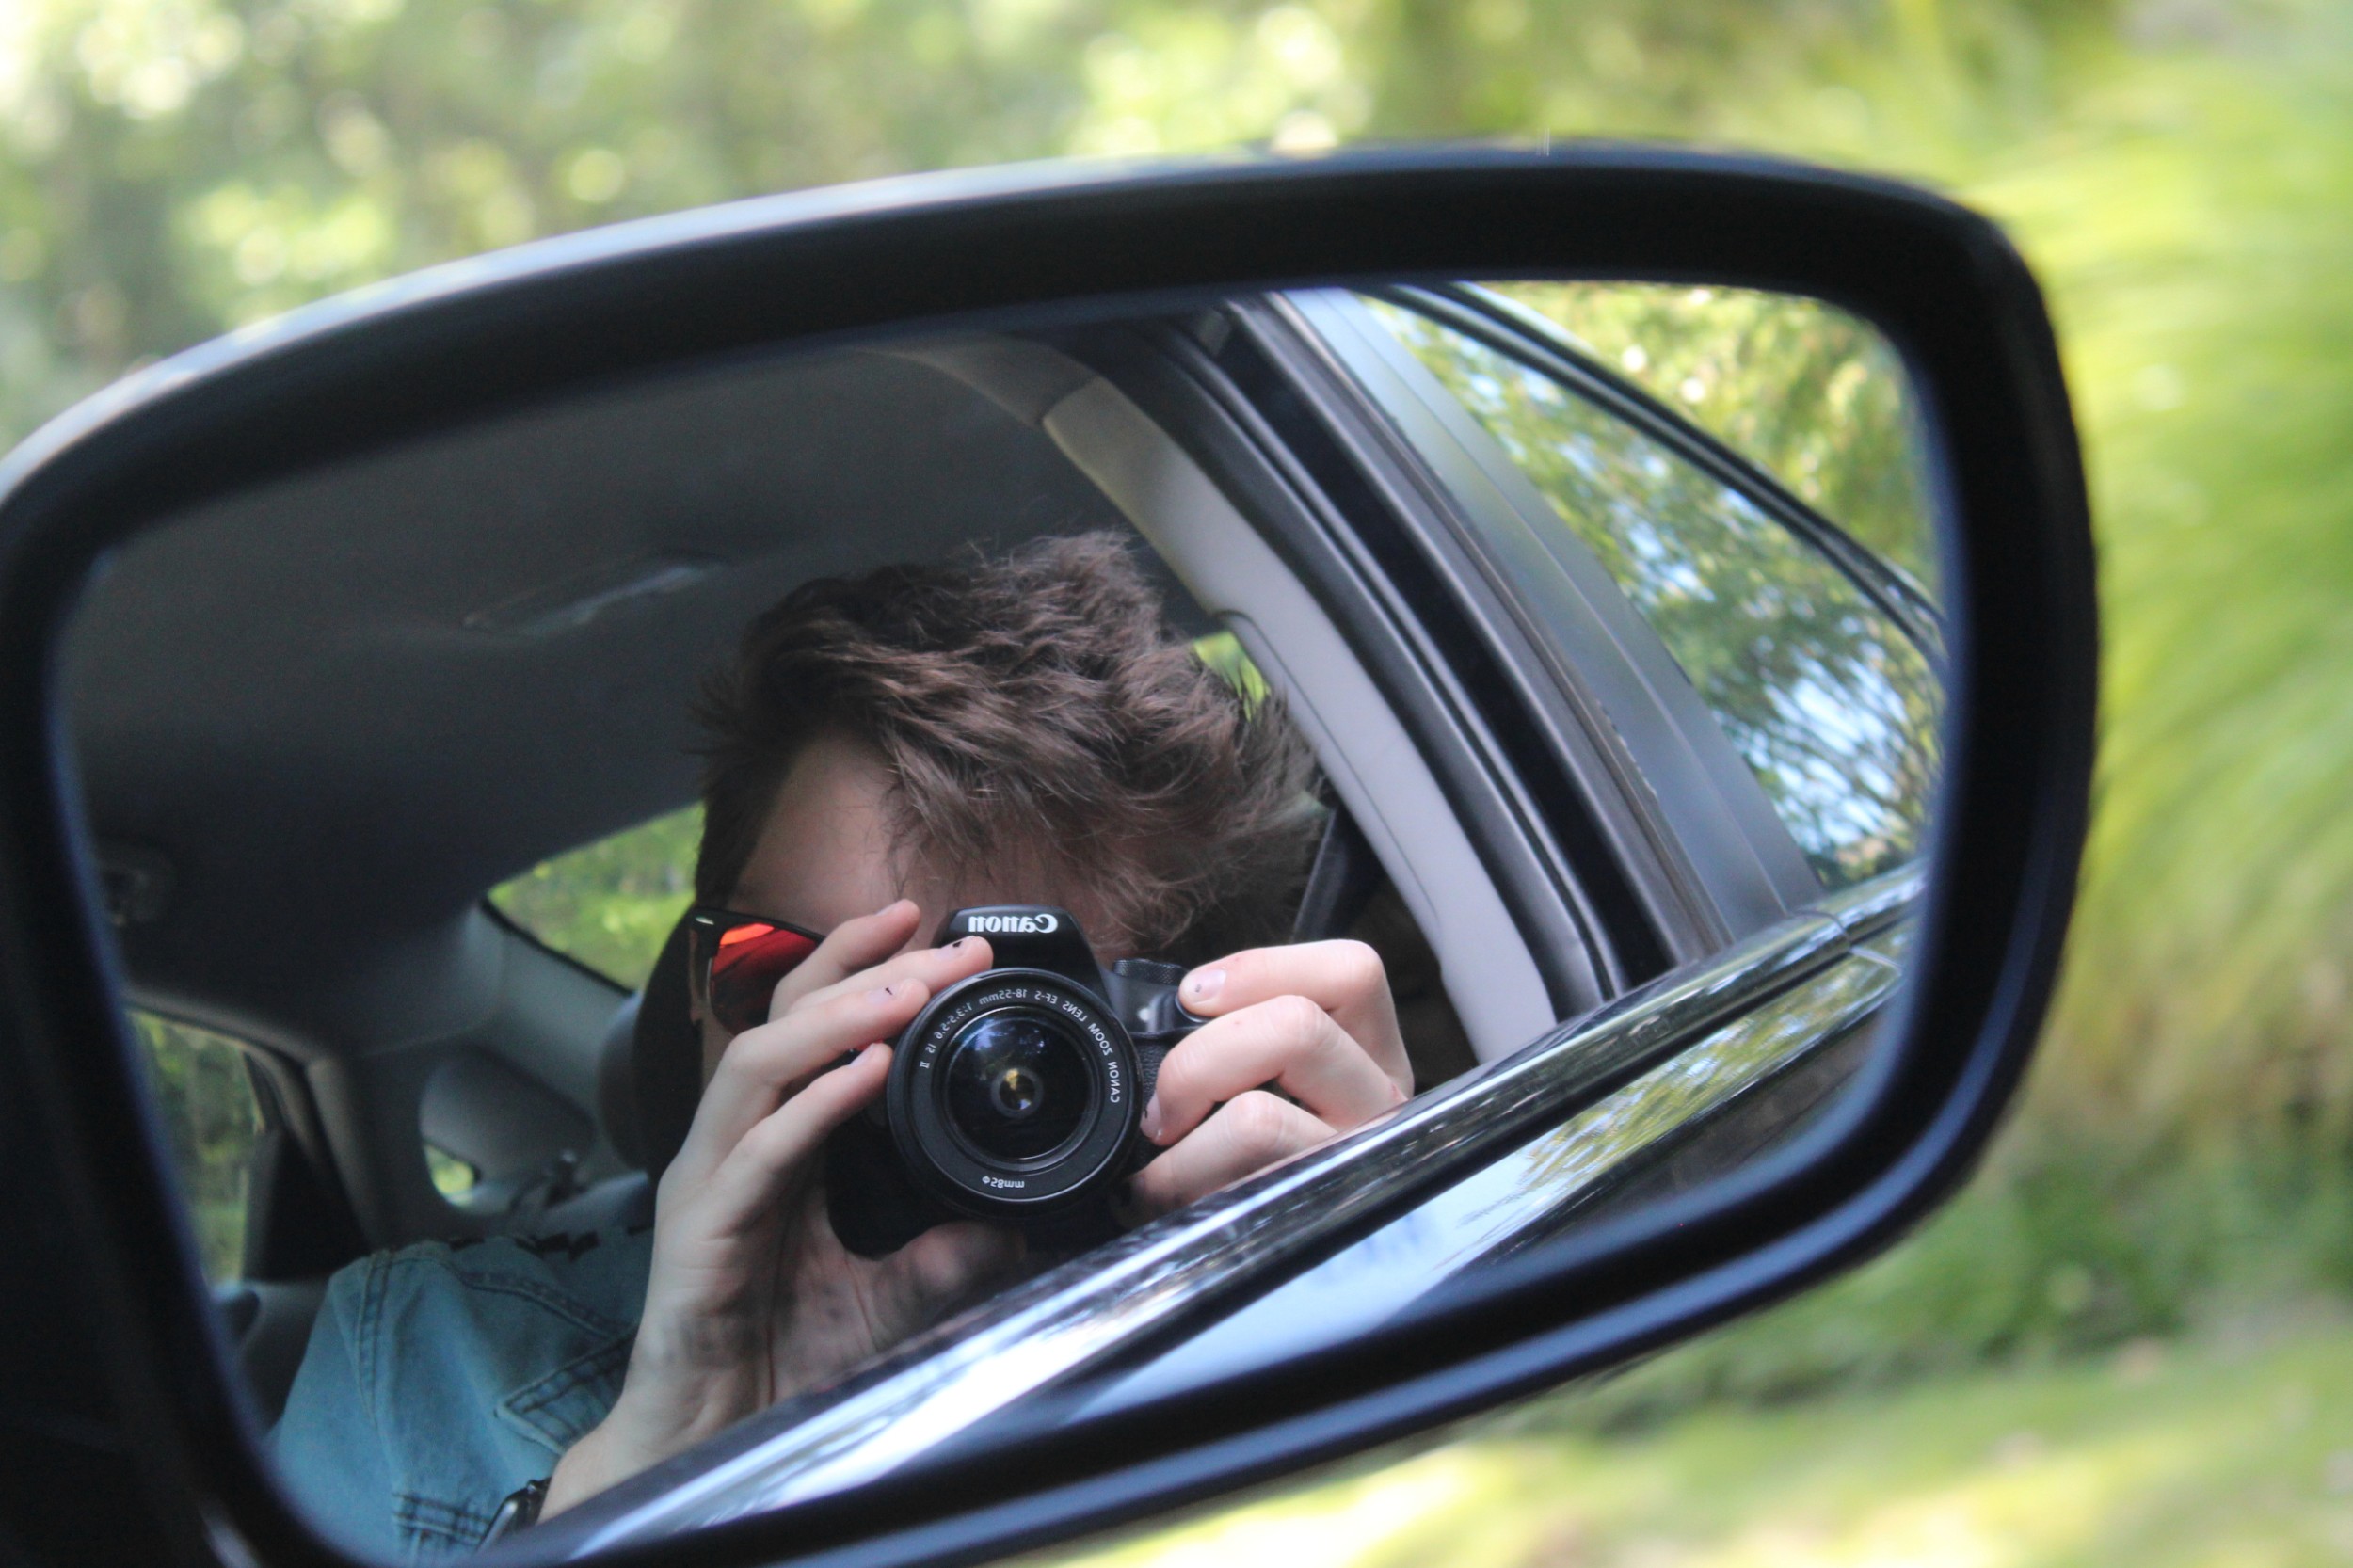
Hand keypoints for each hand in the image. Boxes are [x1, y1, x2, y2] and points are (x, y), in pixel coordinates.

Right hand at [546, 902, 1022, 1514]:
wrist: (712, 1436)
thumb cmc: (780, 1356)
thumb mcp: (891, 1290)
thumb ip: (948, 1248)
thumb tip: (1020, 1215)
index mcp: (774, 1139)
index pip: (810, 1021)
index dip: (862, 963)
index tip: (933, 928)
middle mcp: (735, 1143)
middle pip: (785, 1017)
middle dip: (866, 968)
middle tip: (945, 944)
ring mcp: (712, 1180)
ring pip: (762, 1063)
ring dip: (842, 1017)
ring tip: (911, 992)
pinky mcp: (702, 1231)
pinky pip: (759, 1151)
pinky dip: (817, 1104)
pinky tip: (869, 1074)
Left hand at [1126, 940, 1411, 1216]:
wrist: (1263, 1272)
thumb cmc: (1250, 1158)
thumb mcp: (1275, 1079)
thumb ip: (1244, 1033)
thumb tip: (1166, 1007)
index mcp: (1370, 1056)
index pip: (1353, 973)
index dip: (1260, 969)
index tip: (1195, 997)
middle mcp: (1380, 1108)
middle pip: (1297, 1029)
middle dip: (1199, 1059)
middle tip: (1166, 1104)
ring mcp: (1349, 1168)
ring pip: (1259, 1117)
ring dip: (1181, 1144)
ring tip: (1162, 1159)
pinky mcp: (1306, 1222)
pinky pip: (1232, 1187)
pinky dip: (1174, 1186)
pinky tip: (1161, 1195)